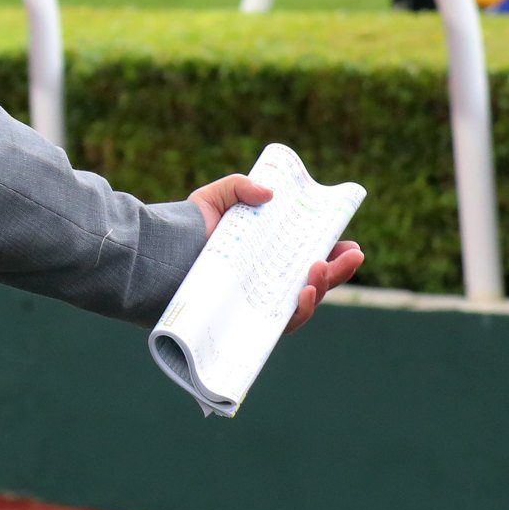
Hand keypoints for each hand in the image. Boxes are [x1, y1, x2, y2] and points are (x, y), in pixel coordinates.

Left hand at [188, 174, 363, 334]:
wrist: (156, 256)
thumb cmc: (184, 228)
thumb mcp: (213, 199)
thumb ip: (239, 186)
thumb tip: (270, 194)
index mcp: (267, 253)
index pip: (308, 256)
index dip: (333, 254)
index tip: (351, 245)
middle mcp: (266, 279)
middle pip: (313, 280)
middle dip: (338, 271)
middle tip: (354, 256)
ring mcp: (258, 300)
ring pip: (302, 301)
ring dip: (322, 287)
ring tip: (322, 268)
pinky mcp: (246, 319)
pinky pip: (280, 323)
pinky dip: (299, 311)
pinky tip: (305, 293)